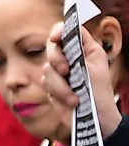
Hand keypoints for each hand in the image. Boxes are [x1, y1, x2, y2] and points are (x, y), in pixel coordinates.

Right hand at [45, 23, 121, 138]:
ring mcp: (58, 73)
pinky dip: (59, 92)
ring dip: (61, 84)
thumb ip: (82, 42)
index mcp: (81, 49)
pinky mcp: (51, 87)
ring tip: (74, 96)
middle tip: (66, 71)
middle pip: (51, 48)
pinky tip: (70, 101)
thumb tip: (67, 27)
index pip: (64, 32)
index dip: (57, 31)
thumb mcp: (97, 61)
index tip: (54, 38)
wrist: (96, 117)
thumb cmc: (100, 90)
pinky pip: (45, 83)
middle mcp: (68, 58)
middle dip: (57, 59)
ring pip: (47, 69)